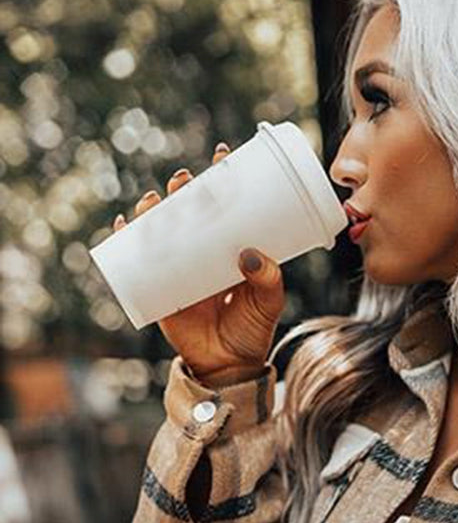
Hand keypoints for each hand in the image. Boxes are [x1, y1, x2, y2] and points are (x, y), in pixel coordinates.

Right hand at [112, 140, 285, 379]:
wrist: (230, 367)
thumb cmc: (252, 331)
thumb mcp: (269, 302)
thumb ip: (268, 278)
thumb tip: (248, 253)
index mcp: (228, 247)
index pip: (224, 204)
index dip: (221, 177)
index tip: (223, 156)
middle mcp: (202, 251)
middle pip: (187, 210)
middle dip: (182, 189)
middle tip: (185, 181)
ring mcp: (178, 267)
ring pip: (160, 228)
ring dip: (152, 208)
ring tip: (154, 202)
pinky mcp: (159, 287)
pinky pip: (136, 259)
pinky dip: (126, 239)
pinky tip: (123, 225)